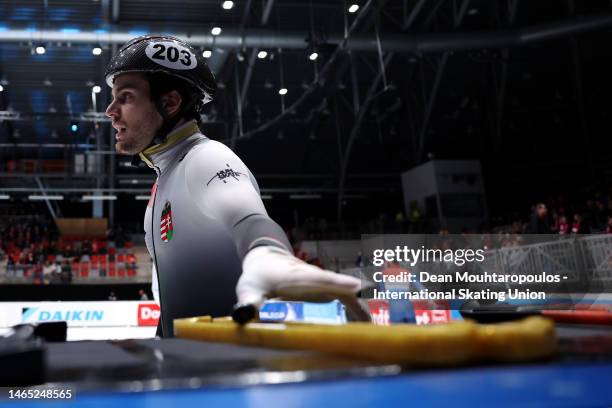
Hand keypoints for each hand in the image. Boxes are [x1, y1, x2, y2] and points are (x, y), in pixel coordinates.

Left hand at [234, 246, 366, 321]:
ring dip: (360, 311)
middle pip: (339, 289)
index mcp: (295, 277)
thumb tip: (245, 315)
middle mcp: (314, 279)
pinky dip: (357, 313)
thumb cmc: (258, 276)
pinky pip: (346, 302)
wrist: (268, 260)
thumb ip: (248, 302)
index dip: (335, 284)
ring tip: (374, 331)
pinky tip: (367, 328)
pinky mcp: (328, 291)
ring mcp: (324, 285)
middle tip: (370, 321)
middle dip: (355, 303)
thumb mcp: (248, 289)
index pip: (316, 279)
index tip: (354, 287)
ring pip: (347, 296)